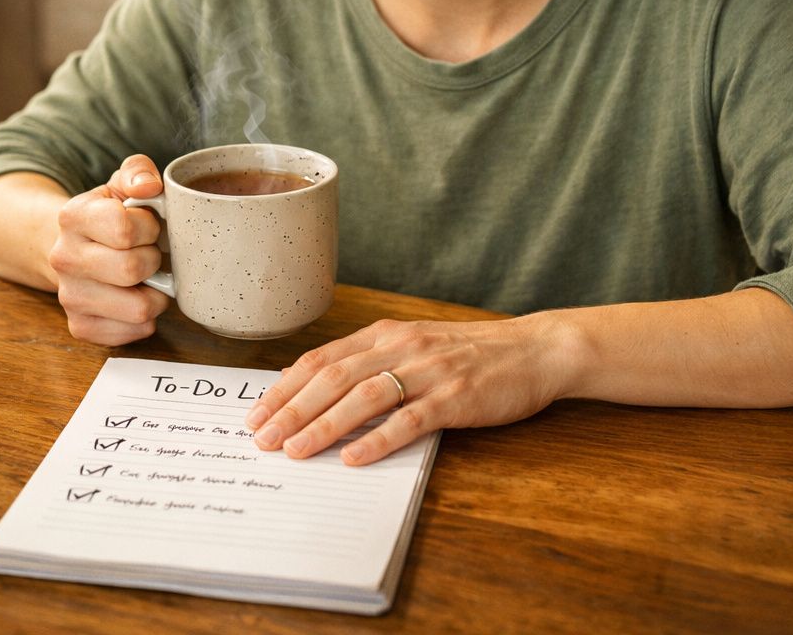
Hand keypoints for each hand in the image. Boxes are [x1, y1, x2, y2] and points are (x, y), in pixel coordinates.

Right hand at [47, 154, 171, 344]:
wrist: (73, 248)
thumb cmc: (108, 216)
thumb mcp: (120, 184)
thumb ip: (138, 172)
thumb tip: (150, 187)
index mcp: (72, 216)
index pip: (124, 228)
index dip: (148, 227)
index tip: (147, 225)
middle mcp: (63, 258)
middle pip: (131, 269)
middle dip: (153, 260)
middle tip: (149, 253)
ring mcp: (69, 296)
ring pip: (138, 308)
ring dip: (155, 293)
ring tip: (146, 278)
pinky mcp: (80, 326)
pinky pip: (134, 331)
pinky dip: (146, 318)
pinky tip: (136, 297)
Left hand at [244, 316, 576, 465]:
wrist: (535, 349)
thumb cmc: (470, 355)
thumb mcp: (413, 346)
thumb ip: (370, 364)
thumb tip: (314, 391)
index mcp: (385, 334)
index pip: (321, 359)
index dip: (285, 387)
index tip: (257, 413)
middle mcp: (401, 346)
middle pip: (333, 377)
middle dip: (292, 409)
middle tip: (262, 438)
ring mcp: (429, 371)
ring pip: (364, 396)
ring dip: (324, 425)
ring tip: (296, 451)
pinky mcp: (456, 397)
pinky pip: (410, 419)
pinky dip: (378, 439)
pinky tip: (353, 458)